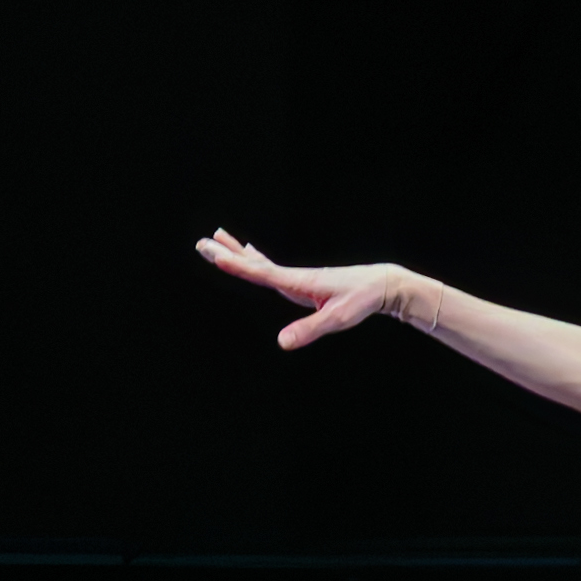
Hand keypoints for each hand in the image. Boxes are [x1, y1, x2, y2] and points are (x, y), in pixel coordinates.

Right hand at [195, 225, 434, 350]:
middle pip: (254, 264)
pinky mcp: (302, 280)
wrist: (380, 284)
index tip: (215, 255)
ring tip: (217, 237)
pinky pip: (272, 268)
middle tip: (201, 243)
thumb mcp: (336, 320)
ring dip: (237, 252)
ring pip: (260, 263)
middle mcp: (293, 276)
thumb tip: (280, 344)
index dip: (237, 266)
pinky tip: (249, 251)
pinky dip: (256, 259)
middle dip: (228, 254)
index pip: (261, 274)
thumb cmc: (360, 301)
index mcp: (298, 283)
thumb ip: (308, 330)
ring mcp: (297, 277)